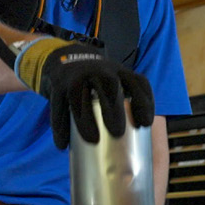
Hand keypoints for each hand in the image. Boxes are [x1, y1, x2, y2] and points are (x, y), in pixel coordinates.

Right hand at [17, 38, 153, 146]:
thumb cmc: (99, 81)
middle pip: (109, 85)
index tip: (145, 125)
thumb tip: (134, 145)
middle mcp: (101, 70)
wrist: (67, 59)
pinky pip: (59, 106)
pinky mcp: (60, 84)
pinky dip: (60, 125)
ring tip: (92, 140)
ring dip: (86, 119)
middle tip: (118, 132)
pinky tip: (62, 144)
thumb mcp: (116, 81)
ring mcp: (79, 75)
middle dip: (114, 108)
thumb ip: (126, 101)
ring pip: (81, 96)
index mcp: (121, 71)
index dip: (144, 102)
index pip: (137, 82)